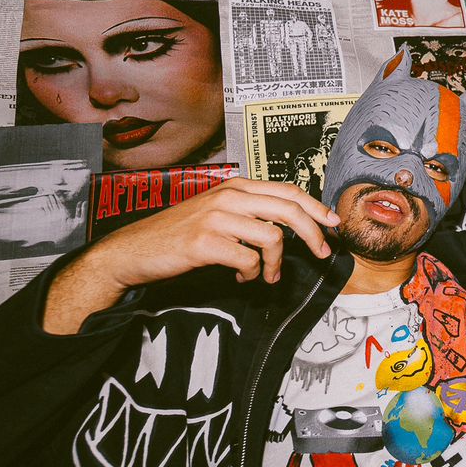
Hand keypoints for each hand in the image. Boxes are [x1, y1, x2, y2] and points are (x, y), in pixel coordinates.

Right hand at [44, 178, 338, 334]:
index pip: (287, 190)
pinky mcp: (206, 243)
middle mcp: (228, 197)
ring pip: (272, 237)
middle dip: (313, 233)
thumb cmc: (177, 235)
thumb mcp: (215, 213)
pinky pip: (249, 260)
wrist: (133, 251)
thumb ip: (248, 212)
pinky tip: (243, 279)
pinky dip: (252, 274)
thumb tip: (288, 226)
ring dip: (277, 264)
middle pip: (288, 209)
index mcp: (234, 187)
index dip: (315, 206)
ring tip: (267, 276)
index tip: (332, 222)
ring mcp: (216, 218)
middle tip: (322, 253)